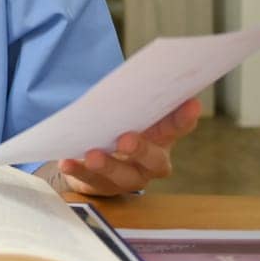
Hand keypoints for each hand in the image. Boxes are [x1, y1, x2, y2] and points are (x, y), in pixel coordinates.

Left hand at [52, 98, 201, 195]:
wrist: (93, 161)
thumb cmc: (116, 127)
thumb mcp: (127, 114)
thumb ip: (131, 101)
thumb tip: (133, 74)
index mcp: (160, 138)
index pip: (176, 128)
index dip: (185, 118)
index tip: (192, 103)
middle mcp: (149, 163)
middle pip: (154, 160)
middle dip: (141, 150)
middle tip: (126, 140)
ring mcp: (127, 178)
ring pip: (122, 175)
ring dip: (108, 165)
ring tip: (93, 155)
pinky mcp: (101, 186)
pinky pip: (90, 180)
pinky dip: (78, 170)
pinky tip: (67, 162)